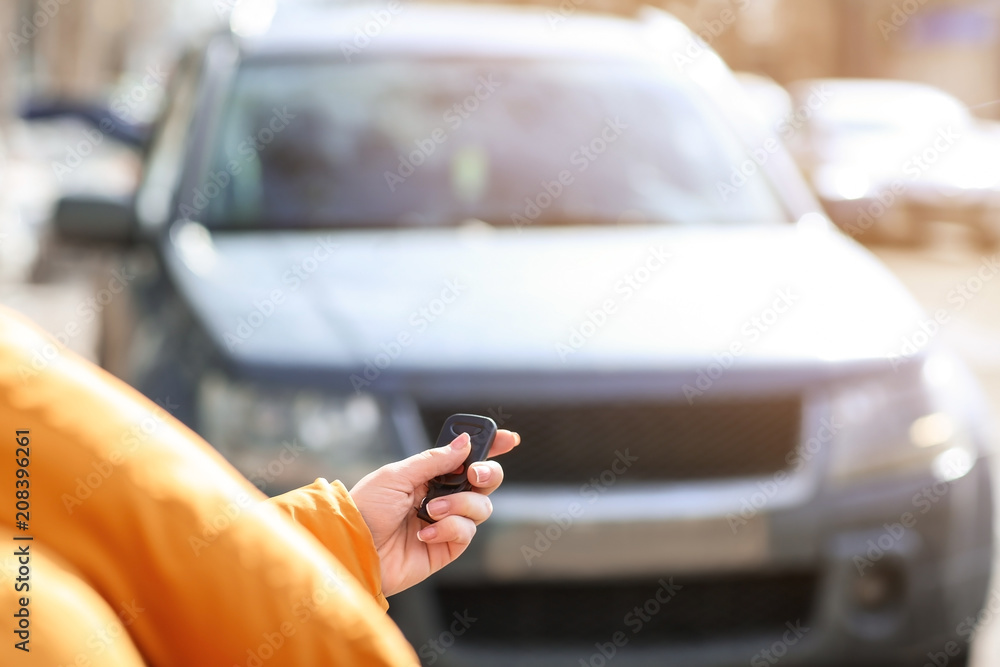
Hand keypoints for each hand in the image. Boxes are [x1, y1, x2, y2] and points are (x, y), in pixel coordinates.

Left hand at [349, 430, 519, 596]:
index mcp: (429, 475)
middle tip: (472, 473)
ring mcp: (446, 522)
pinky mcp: (446, 548)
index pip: (466, 458)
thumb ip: (434, 460)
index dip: (490, 447)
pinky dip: (449, 528)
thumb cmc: (367, 508)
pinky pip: (466, 533)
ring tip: (431, 510)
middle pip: (484, 481)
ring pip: (481, 507)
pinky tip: (425, 533)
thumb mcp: (397, 475)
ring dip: (459, 504)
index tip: (508, 439)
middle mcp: (442, 497)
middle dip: (487, 473)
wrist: (354, 548)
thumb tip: (465, 442)